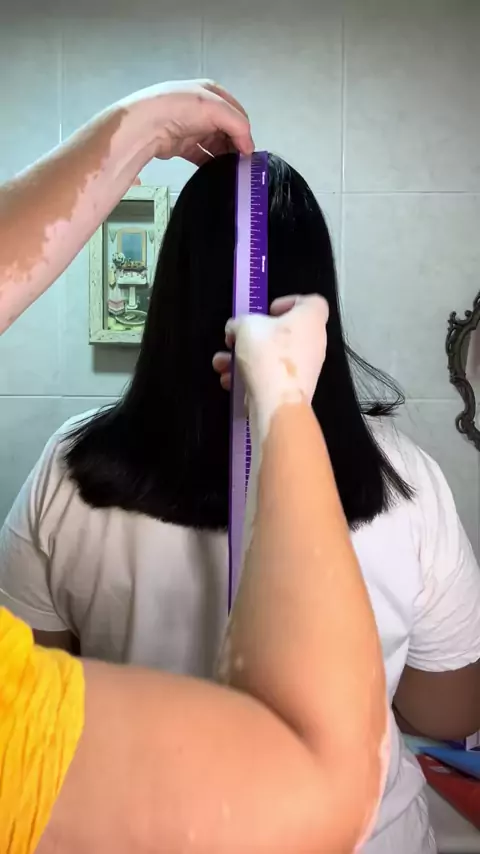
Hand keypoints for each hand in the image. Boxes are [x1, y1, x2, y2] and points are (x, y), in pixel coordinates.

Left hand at [121, 79, 254, 165]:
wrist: (146, 124)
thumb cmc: (182, 109)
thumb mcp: (216, 108)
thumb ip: (238, 126)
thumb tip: (248, 149)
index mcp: (212, 93)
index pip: (238, 114)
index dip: (244, 132)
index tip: (248, 152)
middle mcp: (203, 109)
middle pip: (228, 130)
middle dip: (235, 145)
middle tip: (242, 163)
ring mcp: (192, 128)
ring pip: (216, 144)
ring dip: (225, 156)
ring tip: (232, 170)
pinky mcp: (183, 146)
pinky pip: (203, 156)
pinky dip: (211, 164)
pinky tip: (218, 173)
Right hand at [212, 295, 328, 403]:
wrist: (277, 403)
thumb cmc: (267, 354)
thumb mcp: (245, 326)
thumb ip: (240, 323)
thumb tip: (237, 329)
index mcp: (310, 320)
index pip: (312, 302)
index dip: (290, 301)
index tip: (269, 310)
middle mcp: (313, 343)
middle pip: (285, 332)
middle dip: (255, 335)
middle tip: (238, 338)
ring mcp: (305, 369)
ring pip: (273, 356)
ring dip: (244, 358)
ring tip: (221, 364)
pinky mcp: (294, 389)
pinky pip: (272, 376)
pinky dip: (251, 377)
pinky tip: (229, 382)